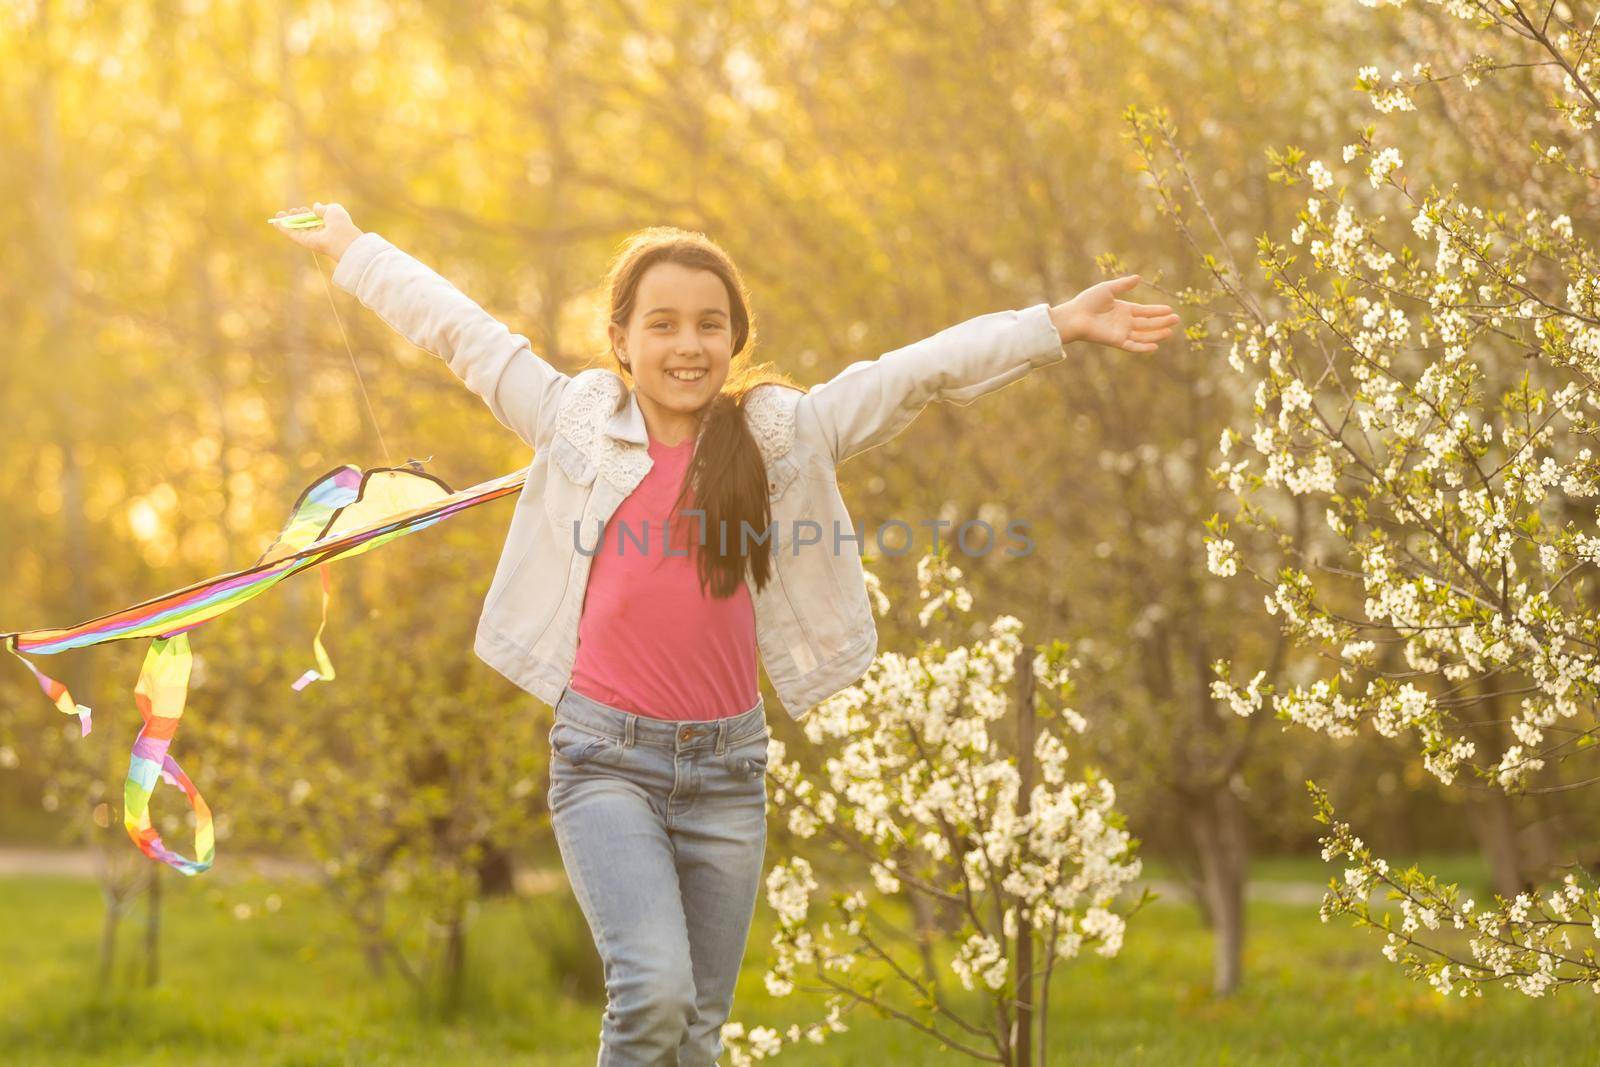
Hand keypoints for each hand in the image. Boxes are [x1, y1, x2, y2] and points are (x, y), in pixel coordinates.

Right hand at [270, 201, 362, 261]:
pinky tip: (276, 223)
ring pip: (296, 229)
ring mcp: (311, 238)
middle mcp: (319, 233)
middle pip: (304, 224)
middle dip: (297, 217)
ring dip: (287, 222)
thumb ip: (323, 208)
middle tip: (292, 211)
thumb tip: (315, 206)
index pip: (314, 219)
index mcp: (328, 225)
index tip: (302, 209)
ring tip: (278, 215)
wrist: (341, 237)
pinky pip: (292, 234)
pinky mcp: (304, 242)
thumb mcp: (333, 209)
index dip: (307, 213)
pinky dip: (283, 229)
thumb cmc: (340, 223)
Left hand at [1049, 275, 1178, 352]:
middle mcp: (1124, 322)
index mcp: (1123, 310)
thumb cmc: (1088, 301)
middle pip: (1147, 323)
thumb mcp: (1108, 289)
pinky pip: (1133, 345)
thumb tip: (1138, 278)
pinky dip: (1143, 347)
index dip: (1157, 311)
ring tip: (1171, 331)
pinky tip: (1155, 346)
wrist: (1075, 315)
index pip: (1144, 311)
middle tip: (1177, 319)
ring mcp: (1121, 332)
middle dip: (1162, 321)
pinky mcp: (1116, 341)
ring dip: (1157, 333)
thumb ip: (1123, 285)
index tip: (1170, 309)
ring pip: (1143, 335)